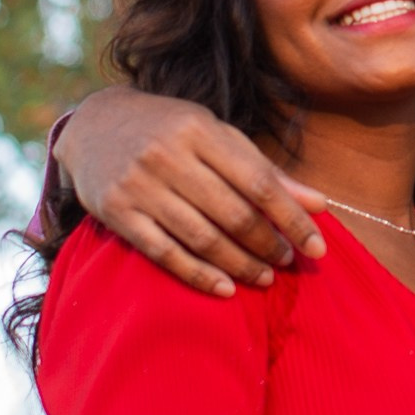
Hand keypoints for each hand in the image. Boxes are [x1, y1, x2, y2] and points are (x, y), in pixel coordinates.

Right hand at [56, 87, 324, 298]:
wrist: (94, 126)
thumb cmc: (170, 130)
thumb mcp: (217, 136)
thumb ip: (265, 170)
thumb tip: (320, 204)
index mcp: (200, 130)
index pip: (259, 182)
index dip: (292, 219)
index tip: (317, 247)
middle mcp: (167, 155)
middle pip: (232, 213)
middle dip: (267, 244)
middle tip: (287, 263)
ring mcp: (139, 186)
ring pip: (201, 237)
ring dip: (240, 264)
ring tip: (264, 277)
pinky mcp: (116, 213)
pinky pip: (165, 253)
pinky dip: (198, 275)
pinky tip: (225, 288)